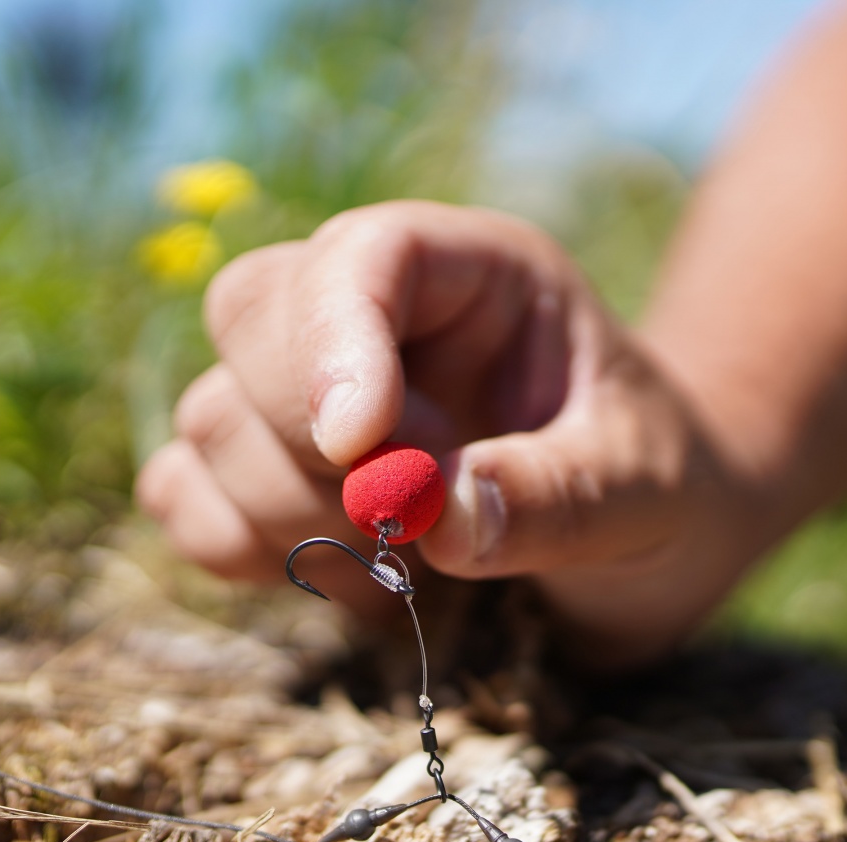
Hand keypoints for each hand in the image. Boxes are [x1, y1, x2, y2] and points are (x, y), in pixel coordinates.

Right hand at [137, 201, 771, 663]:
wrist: (647, 540)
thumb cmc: (662, 488)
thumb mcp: (648, 490)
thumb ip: (559, 498)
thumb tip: (429, 516)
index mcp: (475, 275)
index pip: (364, 254)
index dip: (334, 338)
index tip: (358, 448)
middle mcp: (378, 317)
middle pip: (251, 314)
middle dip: (306, 440)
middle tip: (405, 527)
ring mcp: (311, 394)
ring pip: (210, 413)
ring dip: (283, 511)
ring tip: (399, 567)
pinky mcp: (273, 474)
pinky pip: (183, 488)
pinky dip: (231, 544)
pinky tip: (342, 581)